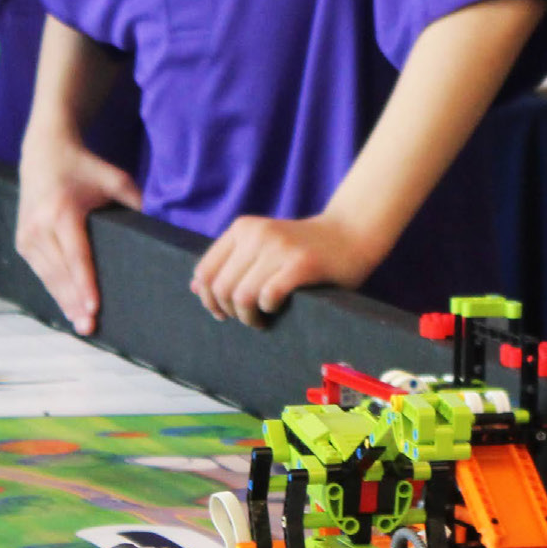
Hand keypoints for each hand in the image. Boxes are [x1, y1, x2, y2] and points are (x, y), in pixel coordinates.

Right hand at [17, 131, 141, 335]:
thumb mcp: (116, 179)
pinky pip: (40, 271)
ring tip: (80, 325)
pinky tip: (67, 307)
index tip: (93, 306)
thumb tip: (159, 229)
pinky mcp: (22, 240)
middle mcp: (39, 227)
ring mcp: (26, 235)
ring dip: (63, 302)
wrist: (43, 152)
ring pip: (47, 276)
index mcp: (62, 213)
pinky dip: (54, 290)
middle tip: (90, 327)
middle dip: (75, 302)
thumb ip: (137, 202)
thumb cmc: (85, 167)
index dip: (84, 283)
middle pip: (60, 273)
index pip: (76, 256)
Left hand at [190, 213, 381, 326]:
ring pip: (242, 296)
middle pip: (221, 287)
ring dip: (249, 317)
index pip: (204, 271)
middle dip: (230, 311)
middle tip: (248, 318)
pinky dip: (268, 309)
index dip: (208, 299)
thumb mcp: (262, 246)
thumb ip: (231, 262)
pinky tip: (278, 307)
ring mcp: (280, 247)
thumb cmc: (305, 247)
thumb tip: (196, 287)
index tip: (222, 312)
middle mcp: (258, 233)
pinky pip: (269, 296)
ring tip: (262, 319)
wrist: (351, 234)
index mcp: (243, 228)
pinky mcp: (301, 264)